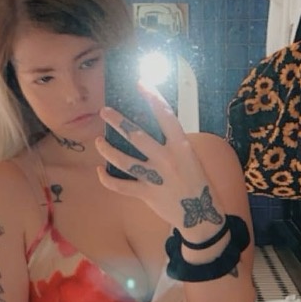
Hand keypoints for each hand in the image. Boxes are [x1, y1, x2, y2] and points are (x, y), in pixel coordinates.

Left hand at [95, 82, 222, 231]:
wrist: (202, 217)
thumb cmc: (197, 183)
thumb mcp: (192, 159)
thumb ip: (173, 145)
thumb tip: (153, 130)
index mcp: (181, 147)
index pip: (166, 116)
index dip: (153, 98)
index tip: (141, 83)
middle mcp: (167, 159)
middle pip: (137, 135)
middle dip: (117, 121)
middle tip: (104, 111)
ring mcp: (155, 177)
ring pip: (123, 160)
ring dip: (107, 149)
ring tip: (98, 141)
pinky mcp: (146, 194)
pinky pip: (120, 185)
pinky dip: (107, 179)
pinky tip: (99, 171)